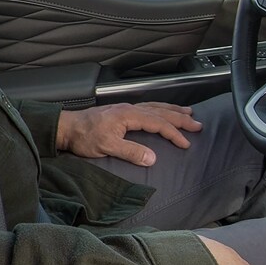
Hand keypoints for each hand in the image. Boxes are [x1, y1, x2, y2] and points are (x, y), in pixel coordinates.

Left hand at [56, 102, 200, 165]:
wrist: (67, 127)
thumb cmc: (84, 137)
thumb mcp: (106, 147)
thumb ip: (130, 152)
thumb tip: (153, 158)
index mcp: (129, 115)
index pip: (158, 123)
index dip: (174, 133)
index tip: (186, 143)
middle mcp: (130, 108)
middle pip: (161, 111)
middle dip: (181, 118)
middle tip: (198, 124)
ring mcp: (126, 108)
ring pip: (155, 106)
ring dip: (172, 110)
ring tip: (187, 112)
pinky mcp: (121, 111)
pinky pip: (147, 107)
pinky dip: (160, 108)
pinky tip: (162, 111)